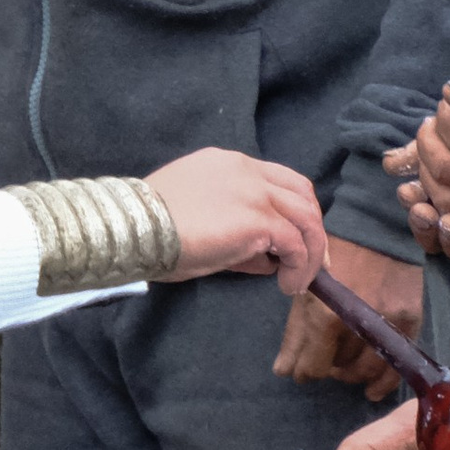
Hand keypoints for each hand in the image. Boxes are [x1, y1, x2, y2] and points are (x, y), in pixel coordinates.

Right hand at [145, 148, 324, 291]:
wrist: (135, 228)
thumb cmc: (151, 229)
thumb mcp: (196, 218)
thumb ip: (232, 228)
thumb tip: (265, 257)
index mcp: (229, 163)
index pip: (278, 180)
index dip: (294, 210)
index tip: (297, 238)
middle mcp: (247, 170)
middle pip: (303, 194)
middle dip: (313, 229)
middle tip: (315, 262)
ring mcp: (255, 192)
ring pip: (307, 218)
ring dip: (312, 252)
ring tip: (299, 281)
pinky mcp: (259, 219)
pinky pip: (296, 244)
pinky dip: (300, 267)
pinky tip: (288, 285)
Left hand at [273, 235, 422, 400]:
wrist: (377, 225)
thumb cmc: (335, 252)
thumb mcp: (307, 288)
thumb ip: (295, 333)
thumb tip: (283, 372)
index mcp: (326, 317)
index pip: (312, 368)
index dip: (304, 371)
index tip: (303, 367)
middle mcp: (357, 326)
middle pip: (338, 370)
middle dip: (328, 366)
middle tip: (325, 356)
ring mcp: (386, 324)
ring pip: (364, 371)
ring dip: (351, 373)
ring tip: (345, 364)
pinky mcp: (409, 320)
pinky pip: (395, 365)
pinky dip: (382, 384)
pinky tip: (371, 390)